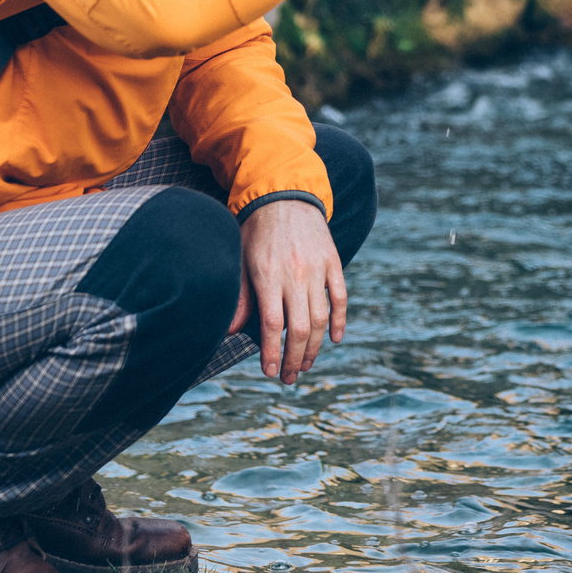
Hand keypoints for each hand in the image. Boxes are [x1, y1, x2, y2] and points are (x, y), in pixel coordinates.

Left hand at [232, 199, 347, 383]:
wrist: (283, 195)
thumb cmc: (255, 231)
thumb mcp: (240, 261)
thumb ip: (240, 297)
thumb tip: (231, 332)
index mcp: (268, 276)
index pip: (272, 326)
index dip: (272, 354)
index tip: (270, 372)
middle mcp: (294, 275)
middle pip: (299, 329)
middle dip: (294, 359)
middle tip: (289, 377)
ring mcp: (316, 269)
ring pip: (320, 318)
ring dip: (314, 346)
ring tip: (306, 363)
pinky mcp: (332, 262)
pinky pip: (340, 297)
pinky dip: (339, 321)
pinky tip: (334, 338)